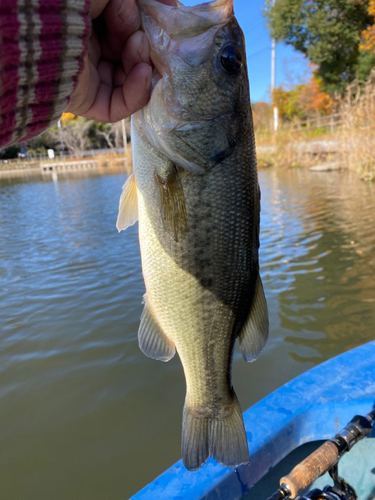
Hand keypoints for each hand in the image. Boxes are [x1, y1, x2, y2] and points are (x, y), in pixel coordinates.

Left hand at [67, 0, 175, 122]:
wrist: (36, 26)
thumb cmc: (66, 4)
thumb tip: (170, 3)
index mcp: (87, 21)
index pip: (126, 27)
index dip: (144, 21)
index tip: (163, 12)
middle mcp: (87, 50)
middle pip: (129, 52)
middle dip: (140, 40)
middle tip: (138, 30)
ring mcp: (87, 77)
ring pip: (128, 78)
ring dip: (141, 63)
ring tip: (137, 46)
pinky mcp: (87, 102)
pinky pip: (118, 106)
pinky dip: (137, 93)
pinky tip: (143, 73)